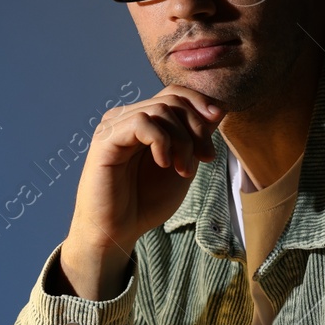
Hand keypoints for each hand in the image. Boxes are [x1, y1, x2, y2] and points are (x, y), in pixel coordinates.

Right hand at [61, 85, 222, 298]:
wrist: (120, 230)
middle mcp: (128, 118)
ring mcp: (115, 126)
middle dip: (197, 126)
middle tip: (204, 158)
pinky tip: (163, 164)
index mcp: (145, 121)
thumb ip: (196, 137)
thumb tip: (218, 108)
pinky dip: (161, 141)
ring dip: (182, 140)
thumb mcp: (183, 165)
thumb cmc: (147, 201)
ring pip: (160, 109)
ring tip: (183, 169)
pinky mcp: (106, 139)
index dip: (201, 104)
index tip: (218, 125)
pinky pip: (141, 122)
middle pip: (172, 98)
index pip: (175, 93)